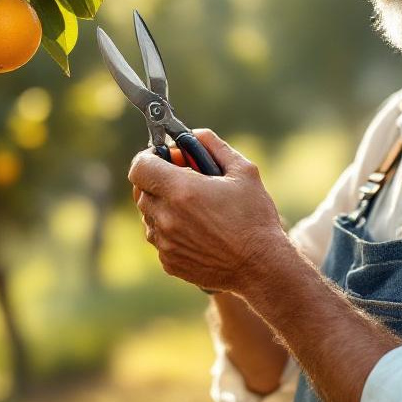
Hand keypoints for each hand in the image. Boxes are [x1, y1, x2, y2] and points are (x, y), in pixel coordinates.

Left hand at [128, 129, 289, 292]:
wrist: (261, 266)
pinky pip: (160, 239)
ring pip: (149, 217)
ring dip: (164, 208)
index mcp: (181, 190)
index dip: (149, 158)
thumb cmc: (255, 218)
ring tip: (195, 210)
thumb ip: (214, 146)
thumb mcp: (244, 172)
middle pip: (142, 192)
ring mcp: (165, 243)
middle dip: (158, 183)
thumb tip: (194, 135)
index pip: (140, 167)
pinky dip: (171, 232)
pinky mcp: (169, 262)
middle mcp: (166, 217)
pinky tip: (198, 232)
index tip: (164, 159)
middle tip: (184, 182)